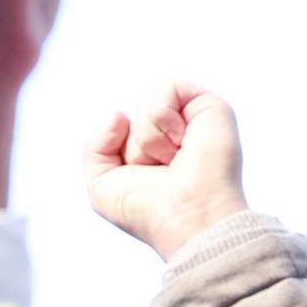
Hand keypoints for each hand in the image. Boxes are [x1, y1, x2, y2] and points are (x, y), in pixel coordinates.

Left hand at [86, 81, 245, 259]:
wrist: (185, 219)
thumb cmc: (148, 210)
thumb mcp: (101, 184)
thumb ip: (95, 146)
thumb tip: (118, 113)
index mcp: (153, 148)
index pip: (120, 125)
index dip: (120, 149)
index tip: (140, 175)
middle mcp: (174, 131)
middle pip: (132, 113)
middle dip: (134, 144)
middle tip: (159, 169)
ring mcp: (193, 118)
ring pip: (147, 102)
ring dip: (149, 137)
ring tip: (173, 160)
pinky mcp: (211, 107)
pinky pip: (170, 87)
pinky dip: (164, 118)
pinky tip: (180, 143)